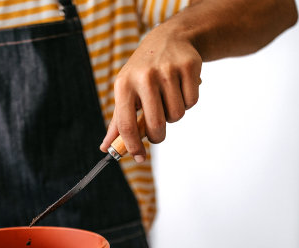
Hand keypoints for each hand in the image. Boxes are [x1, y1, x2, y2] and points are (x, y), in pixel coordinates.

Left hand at [100, 22, 201, 161]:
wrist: (169, 39)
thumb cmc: (143, 73)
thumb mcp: (126, 91)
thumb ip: (118, 122)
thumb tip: (106, 148)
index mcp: (124, 85)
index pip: (126, 124)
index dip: (132, 146)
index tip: (139, 157)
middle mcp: (144, 77)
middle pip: (156, 124)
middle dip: (158, 135)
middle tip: (158, 132)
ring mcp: (167, 70)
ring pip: (176, 115)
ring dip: (174, 115)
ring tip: (169, 99)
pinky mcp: (188, 66)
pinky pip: (192, 102)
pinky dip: (188, 101)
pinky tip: (181, 87)